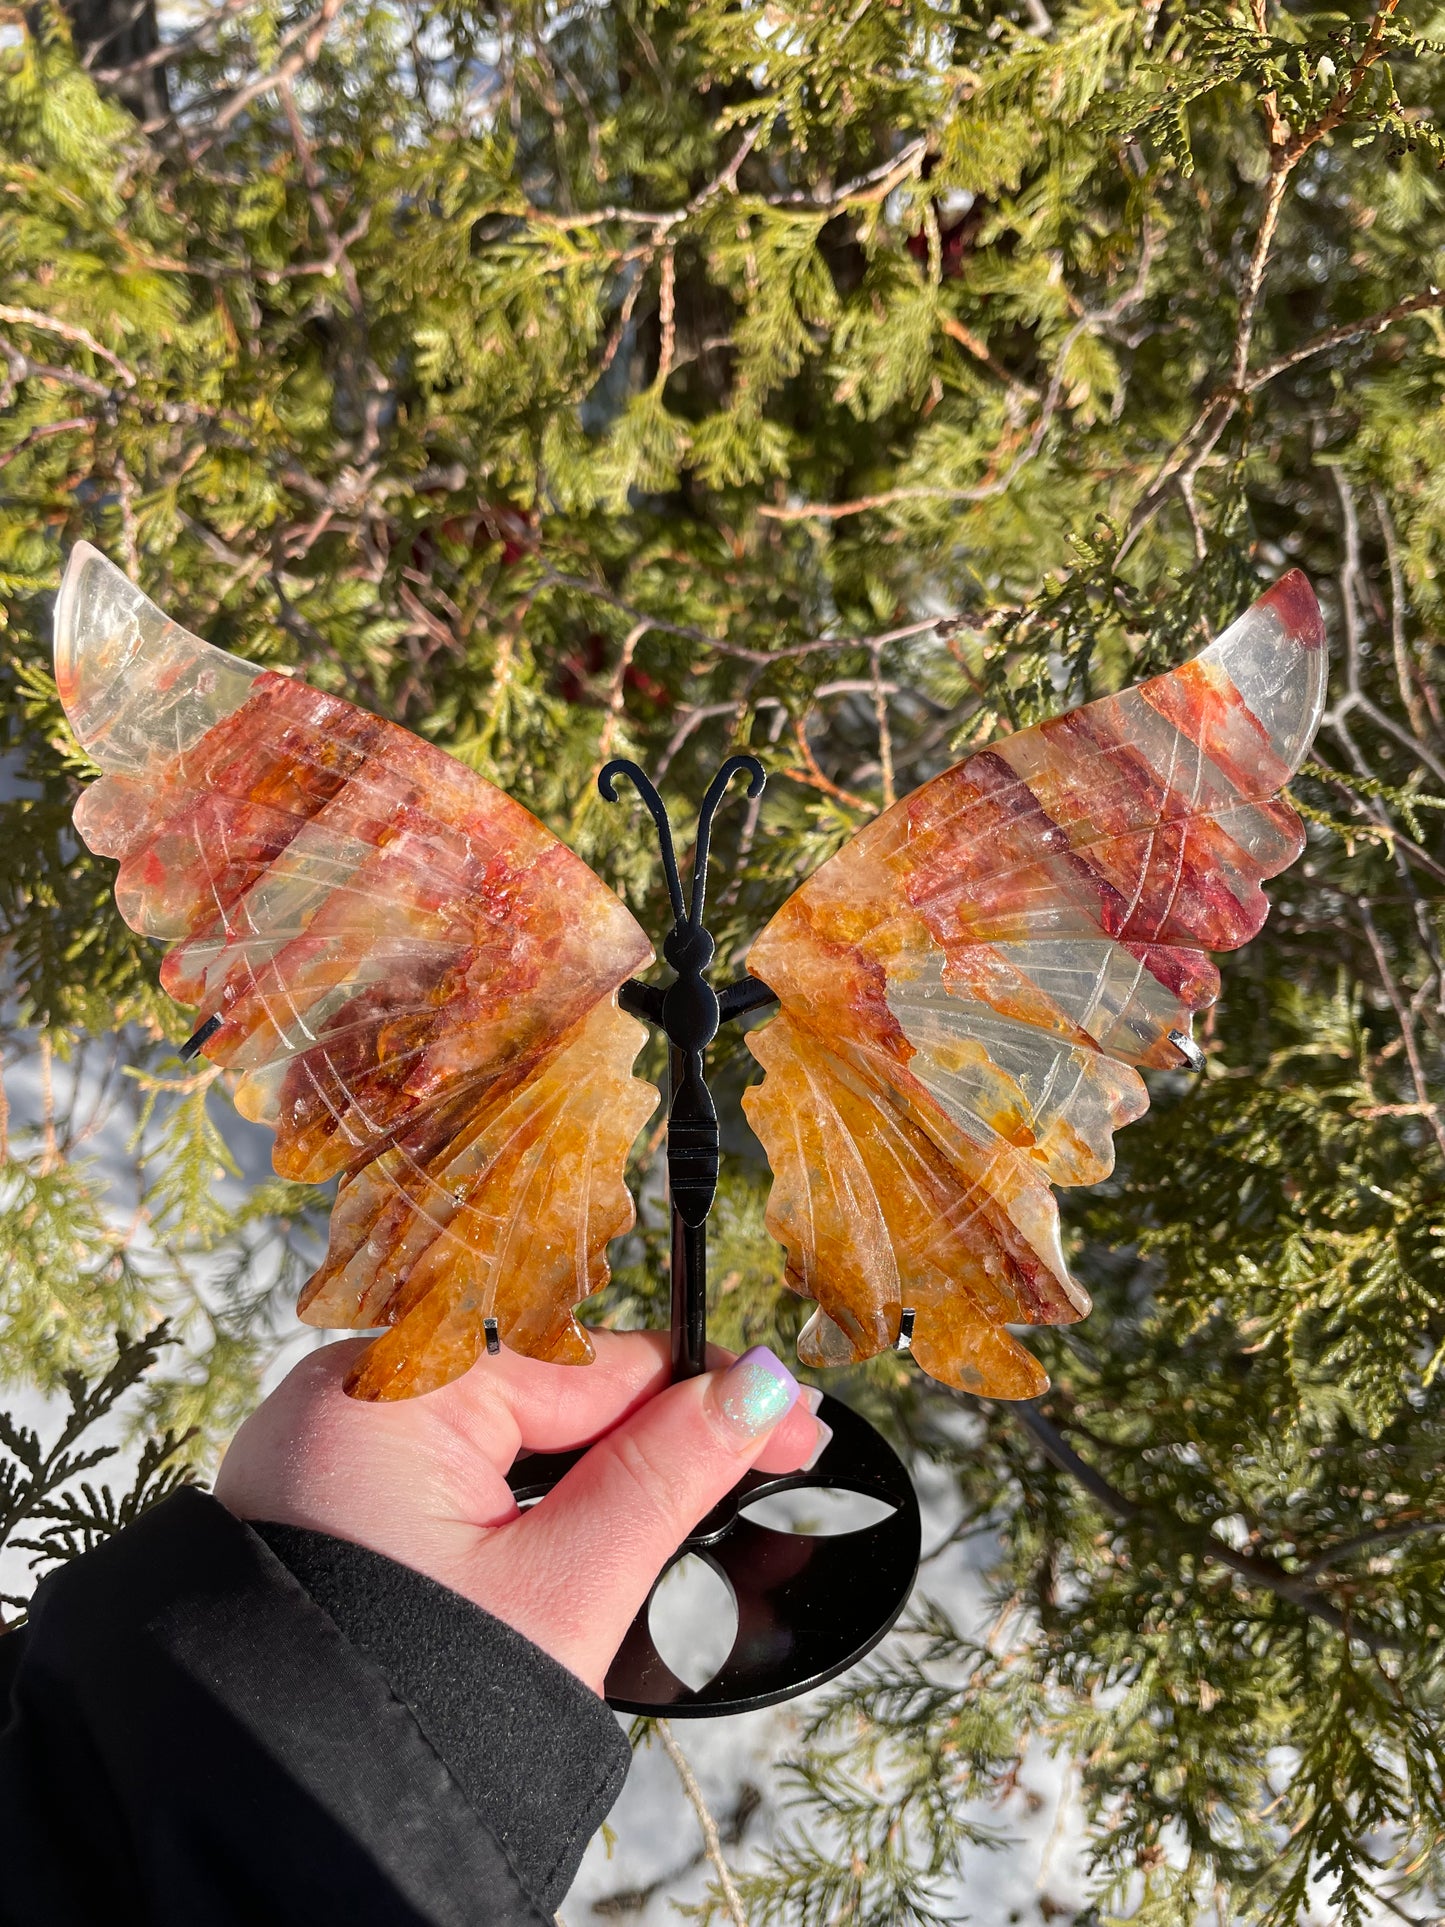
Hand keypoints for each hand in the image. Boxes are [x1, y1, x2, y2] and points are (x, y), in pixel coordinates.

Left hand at [213, 1331, 827, 1694]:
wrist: (285, 1827)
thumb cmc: (408, 1707)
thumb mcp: (562, 1589)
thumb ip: (666, 1476)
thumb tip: (758, 1389)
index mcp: (385, 1393)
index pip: (584, 1362)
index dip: (699, 1388)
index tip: (788, 1412)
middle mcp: (345, 1400)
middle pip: (544, 1388)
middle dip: (653, 1430)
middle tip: (764, 1459)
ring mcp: (331, 1452)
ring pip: (505, 1431)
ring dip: (598, 1466)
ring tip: (693, 1503)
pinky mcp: (332, 1503)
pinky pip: (455, 1466)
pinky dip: (530, 1494)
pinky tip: (599, 1523)